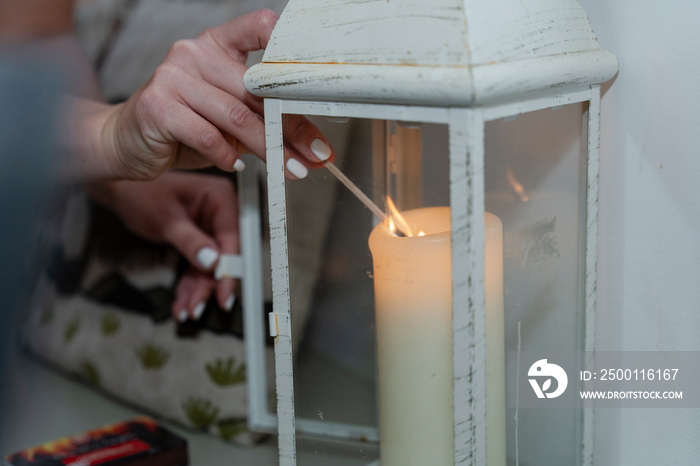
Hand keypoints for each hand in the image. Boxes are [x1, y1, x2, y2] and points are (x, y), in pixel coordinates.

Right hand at [77, 9, 332, 180]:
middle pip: (257, 89)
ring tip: (285, 167)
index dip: (290, 46)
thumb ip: (265, 123)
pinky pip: (208, 135)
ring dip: (267, 148)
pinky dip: (226, 155)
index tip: (317, 76)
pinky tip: (233, 164)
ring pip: (236, 115)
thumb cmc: (183, 128)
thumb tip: (313, 148)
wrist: (126, 142)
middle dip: (290, 126)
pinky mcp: (158, 106)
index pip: (259, 28)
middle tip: (313, 151)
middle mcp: (194, 53)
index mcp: (216, 45)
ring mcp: (173, 76)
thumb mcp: (229, 120)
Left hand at [87, 171, 238, 319]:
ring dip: (197, 288)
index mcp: (219, 198)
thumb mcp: (166, 220)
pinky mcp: (199, 239)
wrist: (119, 191)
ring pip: (210, 266)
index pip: (231, 239)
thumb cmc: (140, 193)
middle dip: (208, 284)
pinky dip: (190, 283)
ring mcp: (209, 226)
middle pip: (223, 256)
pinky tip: (183, 300)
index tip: (224, 293)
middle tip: (197, 306)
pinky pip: (198, 265)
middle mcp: (218, 212)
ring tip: (187, 308)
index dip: (228, 269)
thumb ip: (191, 242)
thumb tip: (213, 262)